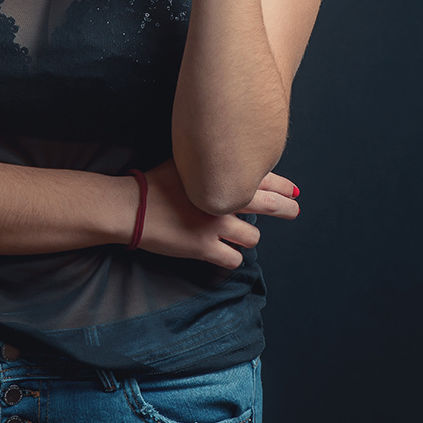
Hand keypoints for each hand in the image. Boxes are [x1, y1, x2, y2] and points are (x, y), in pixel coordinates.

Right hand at [139, 160, 299, 268]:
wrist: (129, 206)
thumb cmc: (152, 183)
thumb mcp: (183, 163)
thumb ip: (208, 167)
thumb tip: (228, 167)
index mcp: (216, 176)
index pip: (260, 178)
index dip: (280, 185)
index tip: (292, 191)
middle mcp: (220, 199)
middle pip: (268, 205)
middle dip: (285, 208)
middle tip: (293, 210)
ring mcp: (214, 224)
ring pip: (252, 237)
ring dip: (247, 237)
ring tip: (238, 235)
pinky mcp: (204, 248)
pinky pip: (234, 259)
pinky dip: (231, 256)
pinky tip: (224, 252)